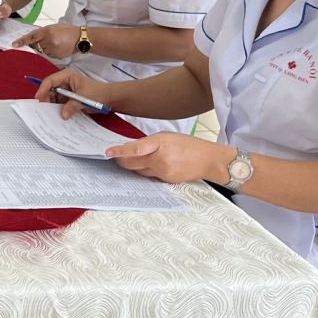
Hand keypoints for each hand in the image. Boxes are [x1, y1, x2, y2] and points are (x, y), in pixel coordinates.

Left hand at [15, 23, 79, 58]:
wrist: (80, 38)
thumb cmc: (67, 30)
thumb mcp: (53, 27)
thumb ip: (43, 32)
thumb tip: (33, 38)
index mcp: (47, 31)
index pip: (31, 37)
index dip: (22, 41)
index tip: (14, 44)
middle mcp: (49, 40)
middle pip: (36, 45)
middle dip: (38, 43)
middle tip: (46, 40)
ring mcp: (53, 49)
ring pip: (42, 51)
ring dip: (45, 47)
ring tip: (56, 42)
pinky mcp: (56, 56)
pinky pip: (49, 55)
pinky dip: (51, 52)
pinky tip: (59, 47)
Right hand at [34, 67, 116, 119]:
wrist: (109, 98)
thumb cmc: (99, 92)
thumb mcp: (84, 98)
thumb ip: (72, 106)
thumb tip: (63, 114)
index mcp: (67, 76)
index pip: (50, 81)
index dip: (43, 89)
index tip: (38, 98)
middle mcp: (64, 83)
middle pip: (49, 91)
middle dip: (46, 99)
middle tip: (41, 109)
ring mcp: (65, 92)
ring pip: (53, 99)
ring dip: (51, 106)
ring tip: (48, 115)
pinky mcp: (67, 100)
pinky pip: (59, 105)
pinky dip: (57, 110)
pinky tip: (56, 116)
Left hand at [106, 133, 229, 184]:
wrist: (208, 160)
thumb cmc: (188, 145)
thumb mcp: (167, 137)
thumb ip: (149, 142)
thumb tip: (131, 148)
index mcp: (160, 143)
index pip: (136, 148)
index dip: (120, 151)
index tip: (108, 152)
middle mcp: (160, 159)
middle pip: (132, 163)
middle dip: (121, 160)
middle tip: (115, 156)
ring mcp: (163, 172)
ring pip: (139, 171)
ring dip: (134, 165)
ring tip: (137, 159)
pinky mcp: (166, 181)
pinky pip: (150, 176)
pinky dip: (147, 170)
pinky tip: (153, 165)